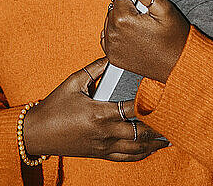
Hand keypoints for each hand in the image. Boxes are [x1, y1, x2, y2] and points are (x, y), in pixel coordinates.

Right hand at [23, 56, 168, 160]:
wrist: (38, 133)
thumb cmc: (54, 105)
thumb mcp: (74, 82)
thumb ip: (95, 69)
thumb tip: (113, 55)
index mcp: (99, 113)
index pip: (132, 109)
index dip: (149, 105)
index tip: (164, 97)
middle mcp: (104, 132)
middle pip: (139, 132)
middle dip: (158, 127)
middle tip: (174, 119)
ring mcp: (103, 146)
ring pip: (135, 149)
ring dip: (153, 144)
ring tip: (168, 137)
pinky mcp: (99, 154)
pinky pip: (124, 158)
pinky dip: (139, 155)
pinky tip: (149, 150)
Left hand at [100, 0, 189, 83]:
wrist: (178, 64)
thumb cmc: (174, 38)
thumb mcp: (164, 8)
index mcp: (123, 20)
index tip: (143, 2)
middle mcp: (113, 34)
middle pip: (113, 6)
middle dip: (127, 6)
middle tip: (145, 16)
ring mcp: (112, 48)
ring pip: (110, 20)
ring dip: (121, 19)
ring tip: (140, 26)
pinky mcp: (113, 57)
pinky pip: (107, 36)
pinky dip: (116, 33)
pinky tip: (131, 34)